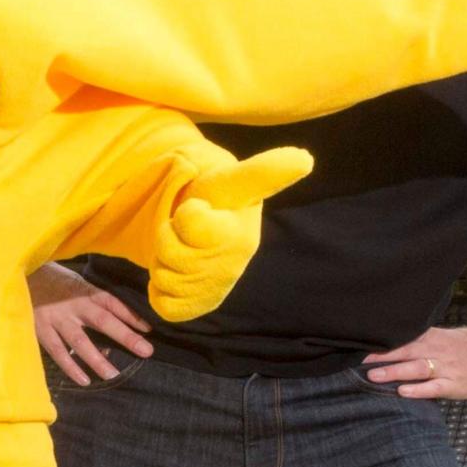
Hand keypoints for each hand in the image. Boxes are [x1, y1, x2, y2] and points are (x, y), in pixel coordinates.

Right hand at [32, 263, 153, 385]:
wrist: (18, 275)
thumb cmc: (53, 283)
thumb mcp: (76, 286)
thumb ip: (91, 309)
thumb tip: (106, 343)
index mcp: (85, 292)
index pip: (113, 304)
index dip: (132, 316)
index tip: (149, 330)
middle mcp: (74, 305)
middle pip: (104, 321)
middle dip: (126, 337)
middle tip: (145, 351)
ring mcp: (57, 318)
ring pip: (81, 342)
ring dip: (98, 359)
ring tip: (112, 374)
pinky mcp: (41, 330)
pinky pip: (58, 352)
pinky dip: (71, 367)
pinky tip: (84, 380)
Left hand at [145, 146, 312, 321]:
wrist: (210, 232)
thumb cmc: (219, 200)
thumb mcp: (236, 180)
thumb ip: (265, 171)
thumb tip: (305, 159)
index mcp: (239, 232)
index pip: (195, 222)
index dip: (187, 215)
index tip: (195, 206)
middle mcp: (231, 264)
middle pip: (168, 250)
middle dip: (166, 235)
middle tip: (183, 228)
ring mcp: (216, 289)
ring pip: (163, 277)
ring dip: (162, 261)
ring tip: (183, 247)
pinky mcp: (199, 307)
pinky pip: (164, 306)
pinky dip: (160, 291)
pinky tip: (177, 274)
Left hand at [363, 323, 466, 399]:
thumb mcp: (446, 337)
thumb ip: (423, 340)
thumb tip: (395, 345)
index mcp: (433, 337)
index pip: (404, 338)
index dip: (383, 342)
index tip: (362, 344)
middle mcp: (437, 350)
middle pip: (405, 351)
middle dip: (382, 356)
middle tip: (359, 360)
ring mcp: (446, 368)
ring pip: (416, 368)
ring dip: (394, 372)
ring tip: (374, 376)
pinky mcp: (455, 385)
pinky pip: (434, 387)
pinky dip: (418, 389)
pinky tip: (402, 392)